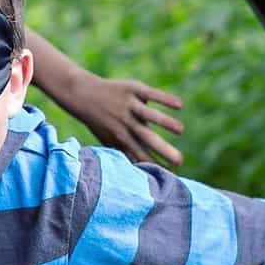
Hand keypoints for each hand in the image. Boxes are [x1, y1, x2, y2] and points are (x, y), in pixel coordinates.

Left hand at [71, 75, 185, 165]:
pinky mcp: (133, 90)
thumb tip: (140, 171)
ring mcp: (129, 106)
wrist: (83, 95)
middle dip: (163, 150)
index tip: (172, 175)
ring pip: (149, 115)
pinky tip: (180, 105)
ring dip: (165, 122)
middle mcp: (126, 124)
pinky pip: (151, 94)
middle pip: (146, 139)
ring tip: (181, 130)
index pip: (141, 154)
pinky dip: (165, 99)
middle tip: (179, 161)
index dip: (155, 165)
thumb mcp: (109, 140)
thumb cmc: (101, 122)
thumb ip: (124, 152)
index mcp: (121, 138)